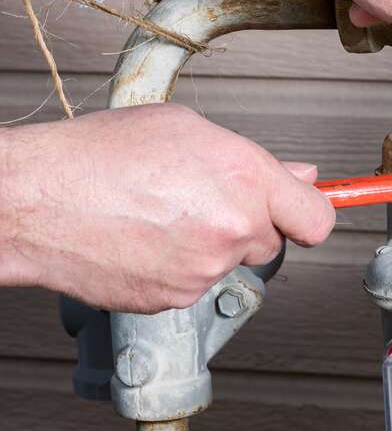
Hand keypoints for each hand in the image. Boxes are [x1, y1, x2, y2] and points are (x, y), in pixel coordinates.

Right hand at [0, 104, 334, 312]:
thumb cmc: (98, 156)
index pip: (317, 218)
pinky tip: (145, 239)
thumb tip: (300, 175)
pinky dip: (178, 267)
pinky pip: (195, 284)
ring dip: (210, 245)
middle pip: (272, 241)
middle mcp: (234, 227)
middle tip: (203, 200)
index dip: (310, 213)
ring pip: (230, 262)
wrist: (34, 202)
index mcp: (245, 178)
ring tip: (161, 215)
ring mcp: (205, 269)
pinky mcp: (176, 299)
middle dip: (249, 224)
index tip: (304, 211)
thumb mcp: (187, 131)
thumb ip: (253, 159)